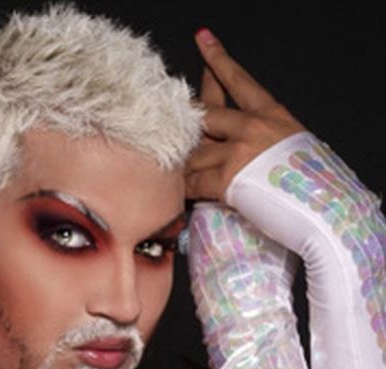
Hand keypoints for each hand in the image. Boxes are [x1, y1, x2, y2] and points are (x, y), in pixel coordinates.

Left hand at [185, 29, 304, 201]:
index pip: (239, 80)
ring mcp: (239, 152)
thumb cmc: (309, 178)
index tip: (203, 41)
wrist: (321, 203)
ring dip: (184, 162)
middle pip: (206, 114)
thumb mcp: (291, 139)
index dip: (218, 59)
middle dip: (186, 119)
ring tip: (175, 166)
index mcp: (271, 113)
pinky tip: (179, 190)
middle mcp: (252, 127)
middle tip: (170, 119)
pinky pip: (195, 181)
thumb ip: (264, 130)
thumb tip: (233, 131)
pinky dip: (186, 188)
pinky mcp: (228, 179)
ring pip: (196, 152)